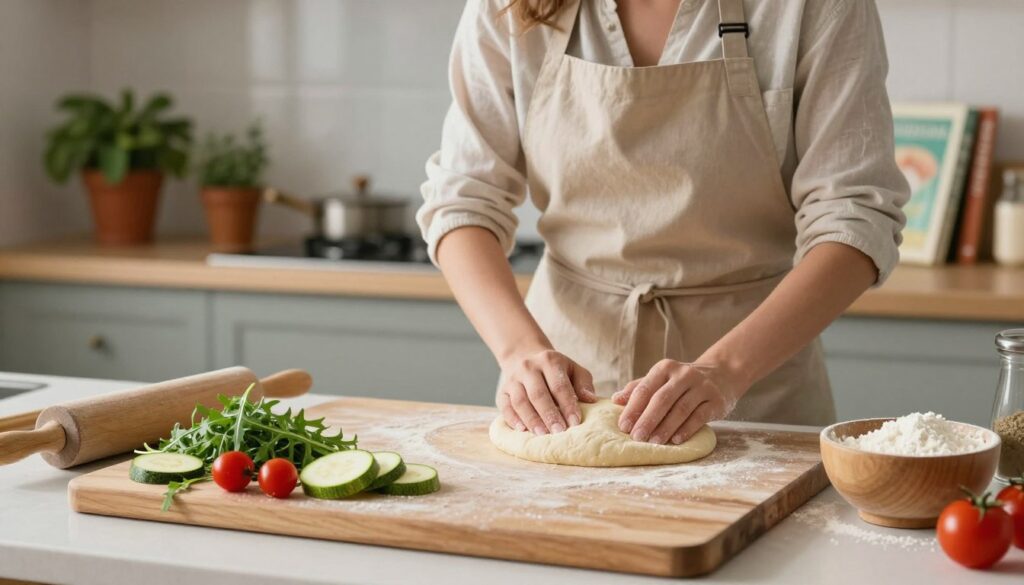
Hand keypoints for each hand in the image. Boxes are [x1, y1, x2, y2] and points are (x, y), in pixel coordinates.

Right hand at [497, 348, 597, 434]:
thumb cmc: (555, 370)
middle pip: (538, 394)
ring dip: (531, 419)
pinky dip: (513, 419)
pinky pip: (505, 406)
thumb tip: (591, 400)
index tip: (575, 422)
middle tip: (559, 432)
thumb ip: (584, 383)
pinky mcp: (502, 391)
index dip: (567, 404)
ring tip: (542, 434)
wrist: (524, 356)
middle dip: (549, 415)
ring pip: (520, 401)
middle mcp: (529, 368)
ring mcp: (513, 379)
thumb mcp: (573, 370)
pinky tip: (522, 430)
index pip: (559, 385)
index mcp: (549, 360)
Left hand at [612, 360, 748, 444]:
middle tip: (636, 437)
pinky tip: (675, 441)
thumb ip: (639, 388)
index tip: (623, 426)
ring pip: (680, 409)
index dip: (633, 408)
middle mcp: (683, 374)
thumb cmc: (682, 382)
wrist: (722, 374)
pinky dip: (686, 429)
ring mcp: (702, 387)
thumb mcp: (661, 379)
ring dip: (665, 427)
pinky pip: (699, 416)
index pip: (645, 388)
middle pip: (661, 399)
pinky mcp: (716, 400)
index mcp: (665, 368)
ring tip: (654, 442)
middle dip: (647, 419)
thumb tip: (615, 399)